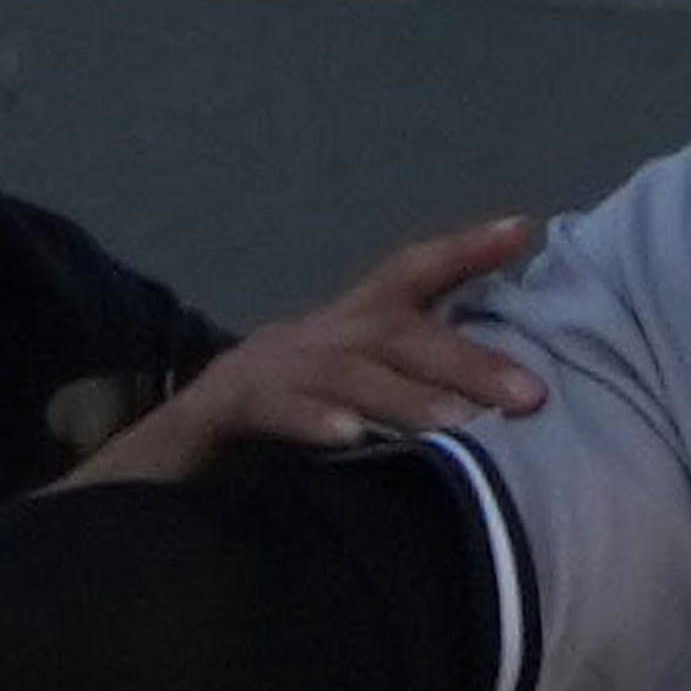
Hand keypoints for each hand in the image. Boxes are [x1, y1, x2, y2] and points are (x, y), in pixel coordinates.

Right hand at [76, 218, 537, 485]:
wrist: (160, 462)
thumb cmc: (271, 433)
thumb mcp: (344, 403)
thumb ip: (401, 394)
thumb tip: (491, 406)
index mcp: (341, 328)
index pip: (408, 274)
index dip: (464, 251)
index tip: (524, 228)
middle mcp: (309, 336)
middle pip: (394, 331)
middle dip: (466, 359)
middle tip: (530, 395)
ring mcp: (265, 367)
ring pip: (344, 372)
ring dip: (404, 398)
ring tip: (459, 425)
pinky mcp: (223, 407)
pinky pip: (271, 409)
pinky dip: (311, 419)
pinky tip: (348, 439)